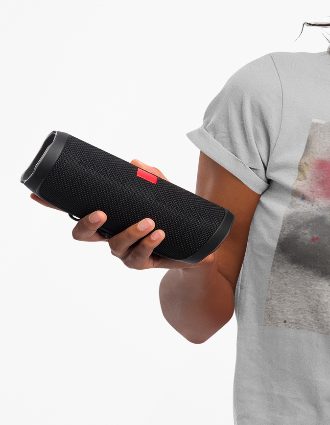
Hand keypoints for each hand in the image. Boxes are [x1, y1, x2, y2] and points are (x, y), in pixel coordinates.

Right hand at [29, 159, 215, 270]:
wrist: (197, 242)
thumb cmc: (172, 215)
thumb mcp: (165, 192)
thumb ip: (152, 177)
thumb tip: (136, 163)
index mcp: (110, 218)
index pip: (78, 211)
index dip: (56, 205)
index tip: (37, 195)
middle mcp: (111, 235)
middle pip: (85, 235)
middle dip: (88, 224)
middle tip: (101, 213)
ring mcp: (126, 251)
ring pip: (116, 246)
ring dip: (131, 233)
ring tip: (149, 223)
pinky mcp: (143, 262)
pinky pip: (140, 256)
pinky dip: (148, 244)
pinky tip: (159, 234)